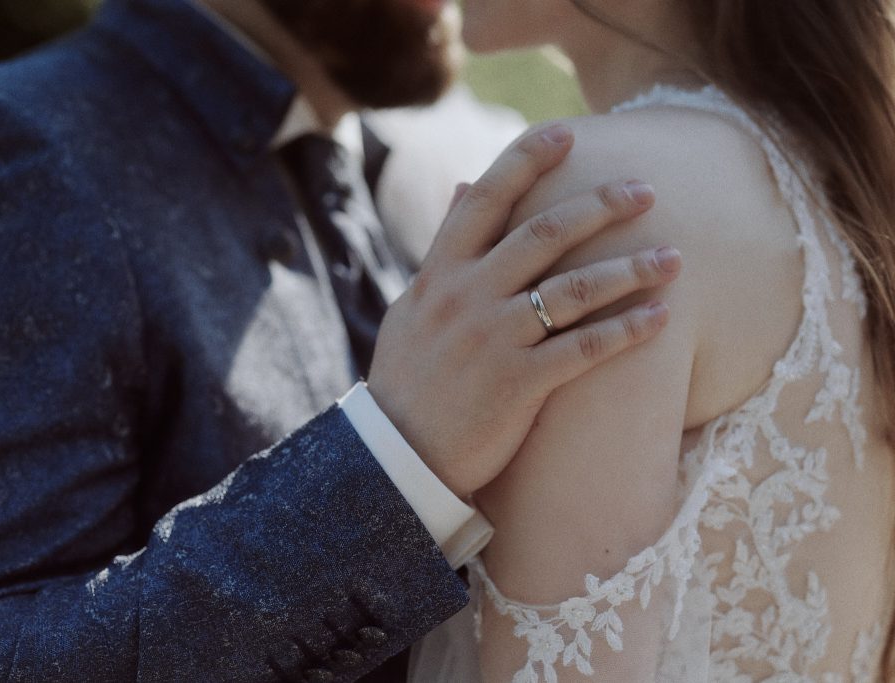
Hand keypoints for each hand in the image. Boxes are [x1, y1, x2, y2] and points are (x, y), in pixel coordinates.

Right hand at [366, 124, 680, 497]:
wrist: (397, 455)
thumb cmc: (409, 378)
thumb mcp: (415, 305)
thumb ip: (445, 247)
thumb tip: (463, 185)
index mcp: (440, 272)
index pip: (486, 198)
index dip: (528, 160)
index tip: (569, 132)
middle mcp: (467, 295)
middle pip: (545, 233)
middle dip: (602, 205)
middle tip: (646, 190)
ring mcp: (493, 339)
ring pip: (575, 288)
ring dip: (631, 268)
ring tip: (673, 258)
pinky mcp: (518, 384)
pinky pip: (585, 348)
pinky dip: (627, 330)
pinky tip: (660, 318)